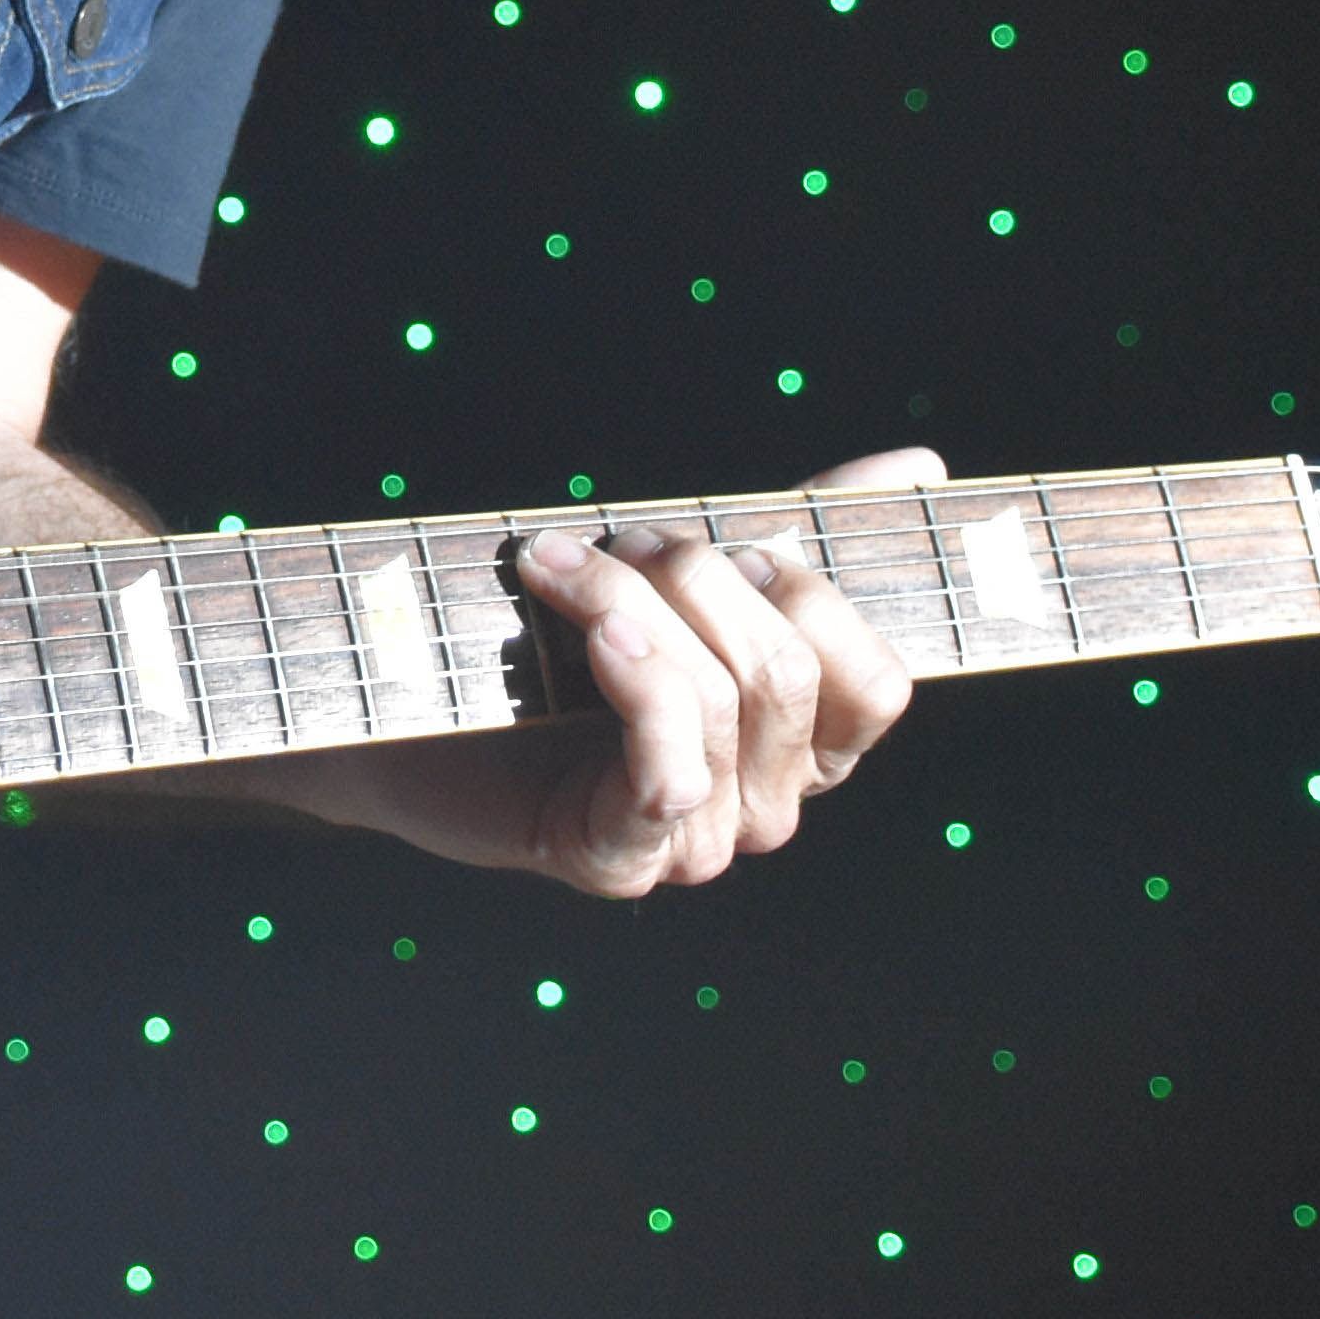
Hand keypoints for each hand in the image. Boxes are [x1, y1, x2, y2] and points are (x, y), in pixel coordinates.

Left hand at [308, 448, 926, 895]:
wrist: (398, 695)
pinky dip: (635, 683)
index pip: (880, 685)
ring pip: (721, 705)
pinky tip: (589, 632)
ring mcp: (695, 842)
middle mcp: (764, 805)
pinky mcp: (617, 857)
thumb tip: (921, 461)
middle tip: (618, 533)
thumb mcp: (686, 569)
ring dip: (635, 605)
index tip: (738, 538)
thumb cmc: (552, 632)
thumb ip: (802, 525)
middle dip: (700, 580)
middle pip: (787, 677)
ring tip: (559, 559)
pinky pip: (667, 769)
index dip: (819, 597)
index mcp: (799, 744)